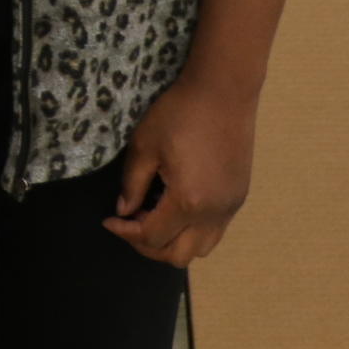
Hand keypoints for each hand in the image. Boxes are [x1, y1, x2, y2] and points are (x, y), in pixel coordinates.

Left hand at [104, 75, 257, 266]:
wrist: (224, 93)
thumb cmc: (180, 113)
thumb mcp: (144, 145)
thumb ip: (132, 184)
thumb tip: (124, 211)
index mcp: (188, 201)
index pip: (152, 236)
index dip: (125, 233)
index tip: (109, 220)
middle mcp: (213, 213)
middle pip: (178, 255)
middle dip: (149, 246)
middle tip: (130, 224)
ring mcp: (230, 207)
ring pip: (202, 248)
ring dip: (174, 242)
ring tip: (154, 216)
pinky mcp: (238, 197)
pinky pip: (215, 231)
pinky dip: (192, 231)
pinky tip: (176, 207)